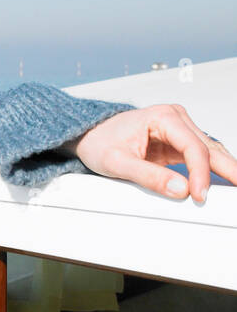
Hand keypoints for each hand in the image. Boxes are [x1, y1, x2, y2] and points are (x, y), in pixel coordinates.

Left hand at [65, 103, 234, 203]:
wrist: (89, 135)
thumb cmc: (99, 142)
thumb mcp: (117, 162)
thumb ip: (148, 176)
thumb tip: (180, 189)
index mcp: (162, 117)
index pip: (193, 147)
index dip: (201, 173)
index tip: (200, 195)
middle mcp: (176, 119)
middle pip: (209, 148)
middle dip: (228, 170)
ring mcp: (179, 130)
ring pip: (210, 152)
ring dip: (225, 170)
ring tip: (236, 187)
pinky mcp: (178, 143)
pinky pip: (201, 158)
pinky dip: (213, 171)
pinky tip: (226, 182)